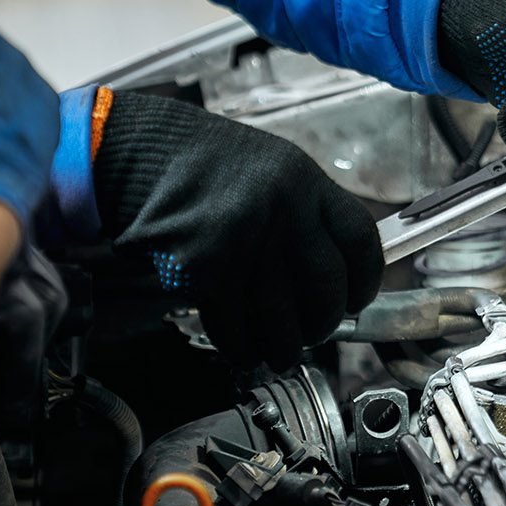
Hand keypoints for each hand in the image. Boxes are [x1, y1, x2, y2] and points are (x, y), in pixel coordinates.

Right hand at [91, 92, 382, 370]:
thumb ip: (310, 216)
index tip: (357, 299)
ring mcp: (243, 239)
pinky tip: (244, 344)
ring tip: (282, 352)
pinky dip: (242, 345)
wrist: (139, 153)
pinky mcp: (204, 268)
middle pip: (327, 287)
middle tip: (315, 331)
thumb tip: (338, 279)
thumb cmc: (211, 167)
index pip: (360, 240)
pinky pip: (235, 325)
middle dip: (324, 322)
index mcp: (306, 181)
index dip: (366, 280)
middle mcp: (281, 208)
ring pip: (282, 317)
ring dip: (285, 347)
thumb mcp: (277, 172)